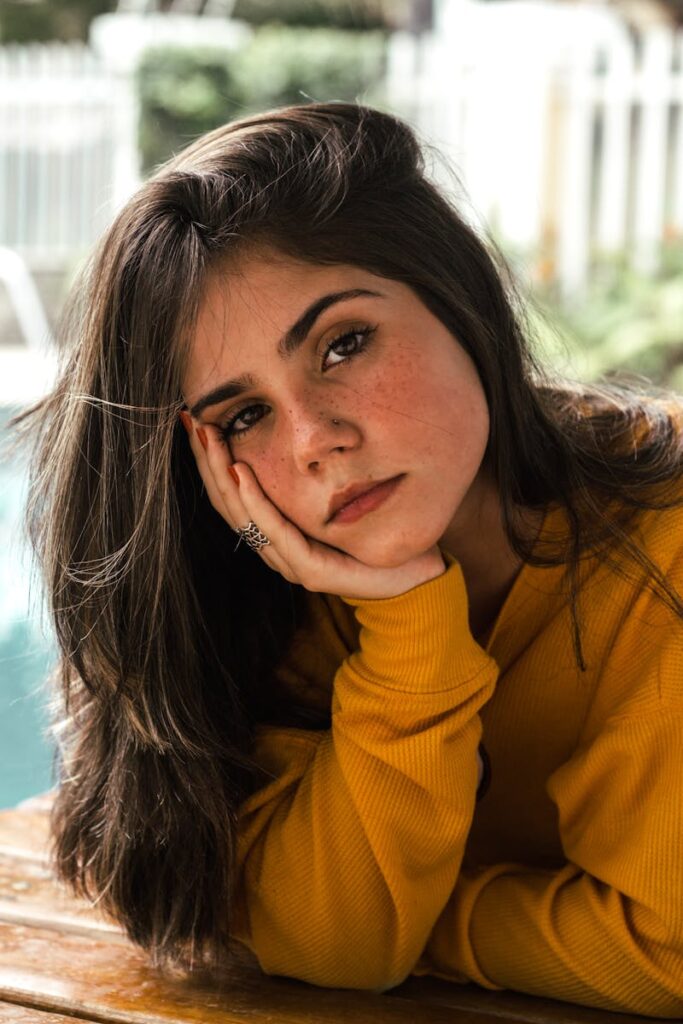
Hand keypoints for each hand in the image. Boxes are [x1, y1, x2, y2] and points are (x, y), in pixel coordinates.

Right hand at [184, 419, 445, 599]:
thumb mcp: (337, 492)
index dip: (208, 459)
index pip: (230, 493)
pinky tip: (242, 472)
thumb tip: (297, 425)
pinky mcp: (311, 571)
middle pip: (227, 501)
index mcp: (276, 532)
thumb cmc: (376, 530)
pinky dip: (255, 500)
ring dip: (221, 473)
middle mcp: (276, 548)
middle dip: (206, 459)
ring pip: (242, 515)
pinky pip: (275, 531)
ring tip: (210, 437)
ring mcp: (290, 562)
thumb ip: (310, 471)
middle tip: (192, 420)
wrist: (414, 573)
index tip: (195, 419)